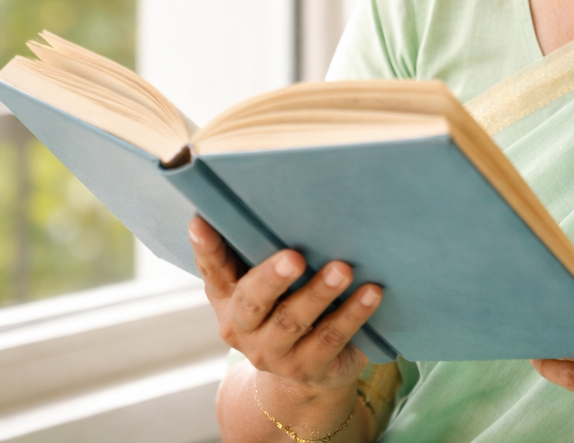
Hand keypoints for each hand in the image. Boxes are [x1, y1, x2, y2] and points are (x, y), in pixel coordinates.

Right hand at [190, 215, 382, 394]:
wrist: (301, 378)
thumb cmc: (282, 307)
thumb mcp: (264, 284)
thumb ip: (261, 250)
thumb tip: (278, 196)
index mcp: (226, 297)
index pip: (212, 269)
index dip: (205, 247)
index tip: (201, 221)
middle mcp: (241, 328)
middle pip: (253, 301)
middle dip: (272, 277)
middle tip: (294, 256)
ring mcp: (272, 353)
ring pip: (293, 321)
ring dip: (319, 293)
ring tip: (343, 270)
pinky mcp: (307, 369)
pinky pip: (330, 339)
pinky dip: (353, 314)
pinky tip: (372, 292)